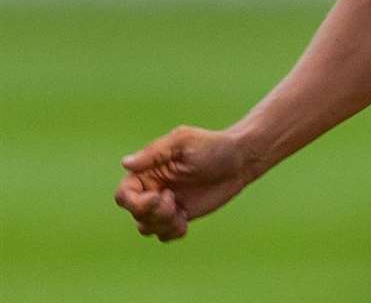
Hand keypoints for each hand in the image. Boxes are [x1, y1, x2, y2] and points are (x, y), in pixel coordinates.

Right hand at [115, 126, 254, 241]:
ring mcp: (166, 204)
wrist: (240, 160)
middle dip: (153, 214)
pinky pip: (164, 234)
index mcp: (148, 171)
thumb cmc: (212, 145)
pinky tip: (186, 219)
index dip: (135, 202)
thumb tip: (125, 163)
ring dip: (163, 225)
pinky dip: (172, 232)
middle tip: (173, 202)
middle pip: (135, 214)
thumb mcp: (183, 142)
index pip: (123, 195)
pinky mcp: (180, 215)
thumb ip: (154, 152)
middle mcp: (152, 188)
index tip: (159, 195)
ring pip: (147, 227)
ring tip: (182, 213)